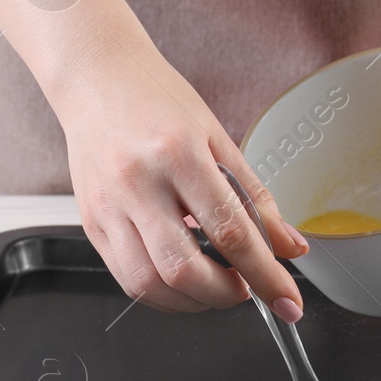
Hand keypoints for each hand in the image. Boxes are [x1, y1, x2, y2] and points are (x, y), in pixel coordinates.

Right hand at [55, 40, 309, 318]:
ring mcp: (108, 207)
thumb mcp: (217, 137)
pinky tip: (183, 278)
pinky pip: (126, 278)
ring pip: (150, 284)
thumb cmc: (158, 100)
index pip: (231, 232)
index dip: (266, 277)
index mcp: (179, 154)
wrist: (96, 77)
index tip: (289, 302)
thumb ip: (254, 197)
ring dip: (193, 302)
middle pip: (185, 270)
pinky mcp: (90, 223)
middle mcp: (138, 183)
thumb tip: (290, 246)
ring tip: (216, 285)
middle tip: (247, 287)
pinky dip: (162, 293)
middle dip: (226, 295)